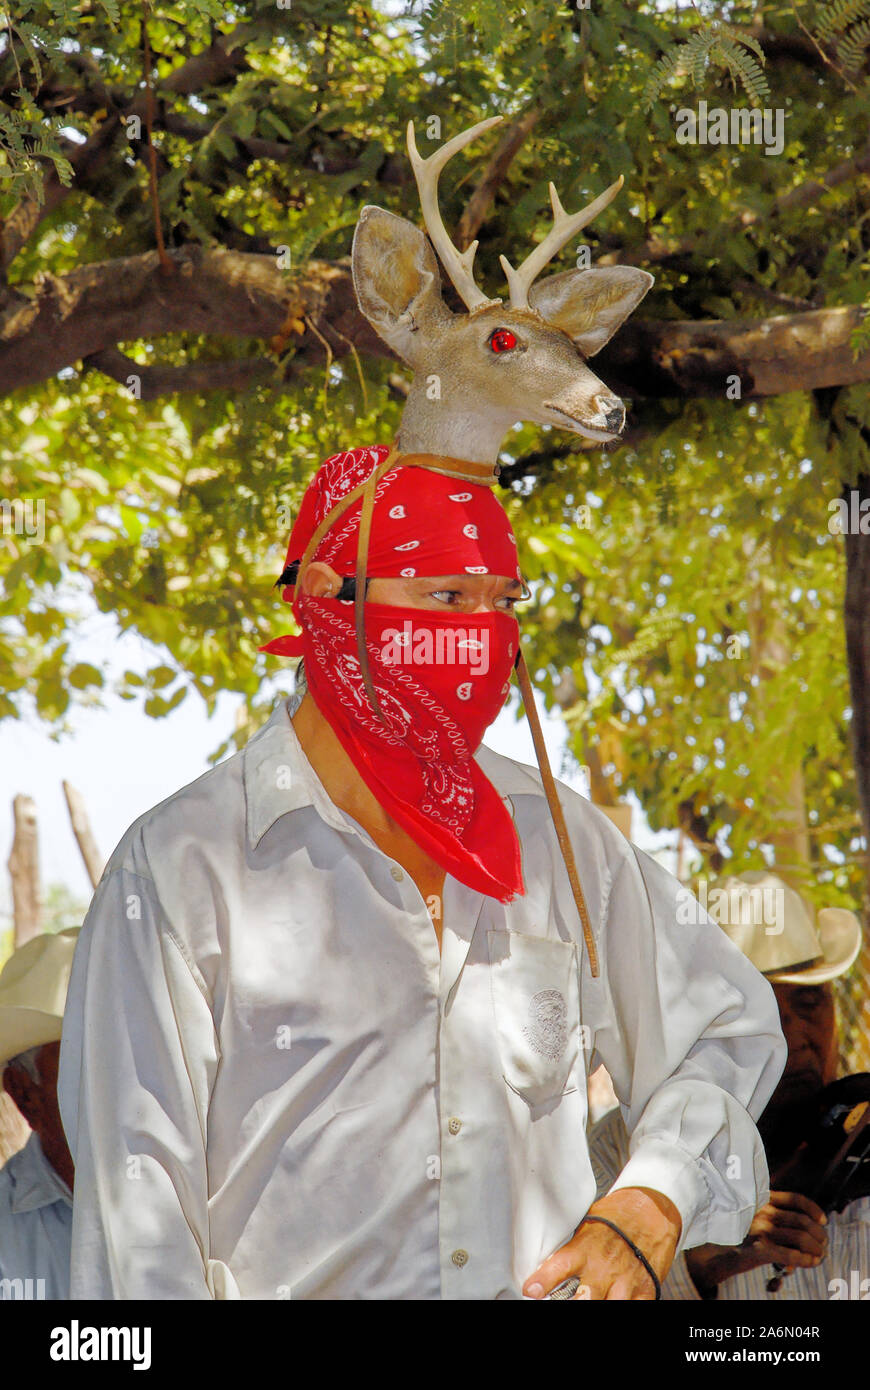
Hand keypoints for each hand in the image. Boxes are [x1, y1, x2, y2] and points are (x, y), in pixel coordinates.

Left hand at [522, 1187, 681, 1300]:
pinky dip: (623, 1308)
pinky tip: (613, 1302)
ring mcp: (626, 1281)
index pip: (559, 1266)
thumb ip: (571, 1249)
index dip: (543, 1280)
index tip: (530, 1291)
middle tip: (559, 1304)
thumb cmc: (613, 1218)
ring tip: (590, 1303)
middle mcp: (604, 1267)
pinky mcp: (646, 1290)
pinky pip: (635, 1309)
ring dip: (599, 1307)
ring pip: (610, 1307)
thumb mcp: (587, 1225)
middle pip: (585, 1299)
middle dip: (573, 1305)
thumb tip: (543, 1262)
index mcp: (585, 1248)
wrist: (651, 1209)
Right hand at [686, 1191, 827, 1292]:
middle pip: (802, 1220)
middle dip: (818, 1234)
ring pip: (801, 1237)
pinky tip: (810, 1262)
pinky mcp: (760, 1249)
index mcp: (762, 1199)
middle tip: (823, 1243)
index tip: (823, 1220)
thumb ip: (775, 1214)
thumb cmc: (740, 1234)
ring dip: (816, 1248)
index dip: (813, 1210)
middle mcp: (763, 1211)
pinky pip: (792, 1255)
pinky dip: (806, 1260)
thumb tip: (807, 1226)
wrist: (717, 1252)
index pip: (795, 1199)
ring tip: (819, 1254)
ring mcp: (761, 1229)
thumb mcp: (755, 1214)